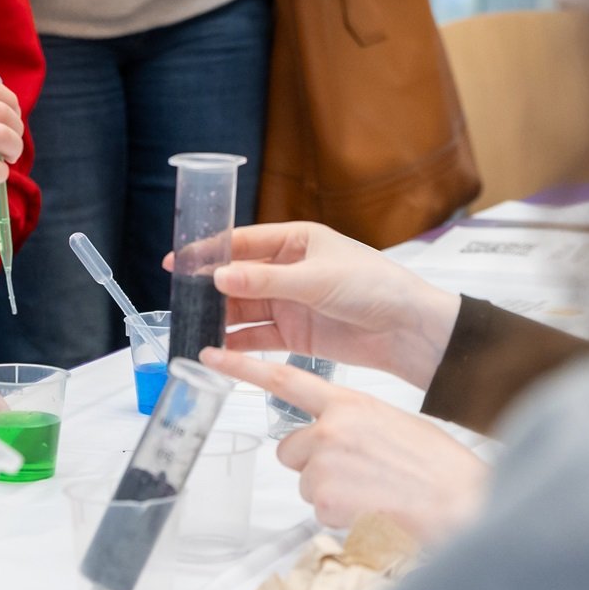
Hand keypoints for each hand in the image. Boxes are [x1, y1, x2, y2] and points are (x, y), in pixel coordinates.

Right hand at [166, 222, 461, 389]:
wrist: (411, 331)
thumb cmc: (376, 287)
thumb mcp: (317, 278)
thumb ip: (266, 281)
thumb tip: (219, 277)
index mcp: (296, 241)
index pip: (242, 243)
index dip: (208, 252)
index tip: (177, 261)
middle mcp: (289, 270)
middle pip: (238, 278)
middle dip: (209, 289)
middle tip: (179, 299)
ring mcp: (291, 303)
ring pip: (244, 309)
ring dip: (220, 317)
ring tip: (191, 326)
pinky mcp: (296, 334)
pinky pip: (258, 337)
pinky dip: (237, 343)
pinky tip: (216, 348)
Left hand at [202, 349, 489, 544]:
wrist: (463, 503)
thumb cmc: (440, 469)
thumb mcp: (395, 425)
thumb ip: (356, 424)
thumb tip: (337, 438)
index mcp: (350, 404)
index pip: (285, 378)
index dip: (243, 366)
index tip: (212, 356)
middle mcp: (330, 428)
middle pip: (290, 448)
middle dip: (313, 466)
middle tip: (357, 478)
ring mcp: (323, 463)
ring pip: (305, 482)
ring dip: (330, 493)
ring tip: (373, 495)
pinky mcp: (323, 498)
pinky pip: (318, 511)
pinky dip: (340, 517)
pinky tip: (372, 512)